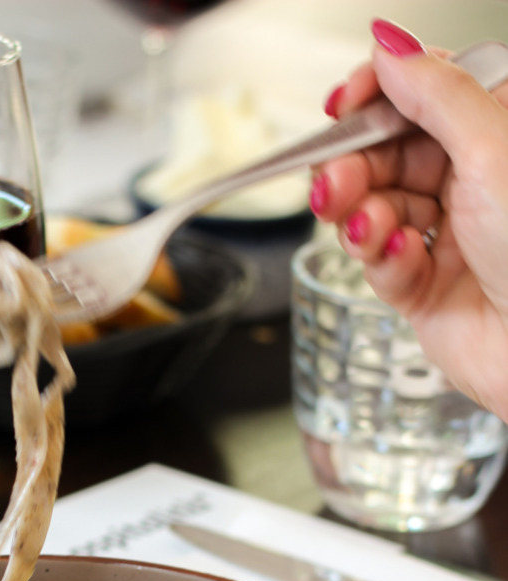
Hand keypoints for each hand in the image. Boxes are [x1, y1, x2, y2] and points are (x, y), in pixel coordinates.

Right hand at [311, 19, 507, 420]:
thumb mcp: (493, 150)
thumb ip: (437, 94)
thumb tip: (393, 46)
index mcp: (494, 135)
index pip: (421, 94)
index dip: (377, 95)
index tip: (343, 104)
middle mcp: (470, 182)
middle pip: (386, 154)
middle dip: (354, 167)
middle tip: (335, 184)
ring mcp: (446, 235)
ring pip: (375, 208)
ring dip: (363, 218)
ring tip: (367, 230)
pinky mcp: (424, 288)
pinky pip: (381, 263)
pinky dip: (384, 259)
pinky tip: (406, 260)